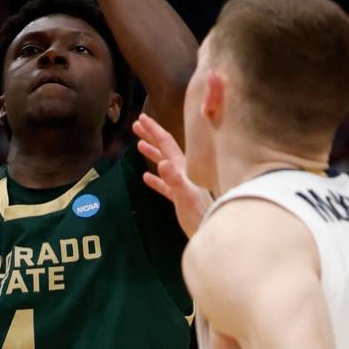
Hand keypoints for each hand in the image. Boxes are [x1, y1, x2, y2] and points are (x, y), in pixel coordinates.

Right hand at [135, 114, 210, 237]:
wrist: (211, 230)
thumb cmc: (199, 214)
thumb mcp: (185, 196)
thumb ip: (174, 180)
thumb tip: (162, 163)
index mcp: (183, 168)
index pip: (166, 143)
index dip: (154, 130)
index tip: (141, 118)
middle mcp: (184, 172)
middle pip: (165, 149)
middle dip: (151, 136)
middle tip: (137, 125)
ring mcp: (182, 184)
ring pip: (164, 164)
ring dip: (152, 153)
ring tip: (139, 145)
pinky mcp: (180, 198)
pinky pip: (165, 184)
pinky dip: (155, 178)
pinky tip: (147, 178)